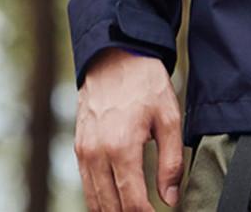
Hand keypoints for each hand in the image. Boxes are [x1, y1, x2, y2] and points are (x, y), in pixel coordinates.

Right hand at [74, 47, 184, 210]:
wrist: (115, 55)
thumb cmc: (145, 82)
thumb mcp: (169, 116)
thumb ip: (171, 161)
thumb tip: (171, 199)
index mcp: (122, 147)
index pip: (132, 204)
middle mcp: (97, 154)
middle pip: (110, 208)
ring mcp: (84, 152)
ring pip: (95, 202)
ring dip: (113, 211)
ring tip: (135, 210)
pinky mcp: (78, 148)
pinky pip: (87, 186)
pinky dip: (100, 199)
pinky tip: (117, 200)